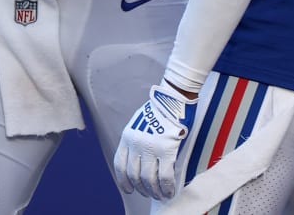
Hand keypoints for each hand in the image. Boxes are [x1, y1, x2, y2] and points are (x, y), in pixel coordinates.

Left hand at [114, 79, 195, 199]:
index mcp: (127, 136)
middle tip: (148, 193)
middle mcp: (136, 143)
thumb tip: (141, 162)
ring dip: (154, 191)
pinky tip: (169, 191)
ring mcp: (151, 147)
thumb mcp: (139, 123)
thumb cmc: (160, 110)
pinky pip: (164, 177)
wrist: (173, 98)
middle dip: (141, 188)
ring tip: (160, 195)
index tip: (128, 189)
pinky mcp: (167, 150)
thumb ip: (137, 140)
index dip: (123, 181)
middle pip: (134, 175)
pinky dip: (166, 188)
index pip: (120, 165)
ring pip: (148, 179)